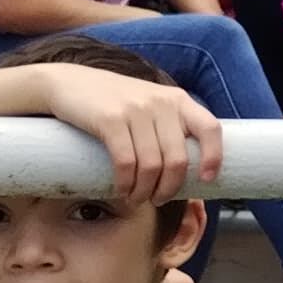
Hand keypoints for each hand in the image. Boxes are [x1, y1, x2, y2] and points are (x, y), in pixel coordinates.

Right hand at [32, 61, 224, 201]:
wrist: (68, 82)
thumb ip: (169, 126)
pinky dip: (126, 183)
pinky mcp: (109, 119)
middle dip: (169, 188)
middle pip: (178, 159)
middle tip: (157, 200)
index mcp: (178, 100)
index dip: (213, 157)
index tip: (206, 180)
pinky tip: (122, 190)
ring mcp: (135, 109)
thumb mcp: (150, 104)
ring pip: (152, 166)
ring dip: (145, 191)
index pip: (210, 128)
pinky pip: (126, 162)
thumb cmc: (114, 102)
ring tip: (136, 198)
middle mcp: (161, 103)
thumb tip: (188, 169)